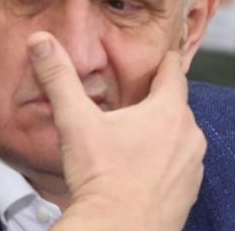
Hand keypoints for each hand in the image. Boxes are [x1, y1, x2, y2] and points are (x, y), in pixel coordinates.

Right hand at [27, 32, 205, 230]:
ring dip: (160, 134)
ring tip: (130, 140)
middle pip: (175, 105)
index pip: (174, 71)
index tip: (159, 55)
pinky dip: (163, 162)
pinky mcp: (189, 191)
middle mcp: (190, 136)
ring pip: (179, 136)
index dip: (163, 60)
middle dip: (154, 102)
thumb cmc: (101, 180)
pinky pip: (179, 165)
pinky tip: (138, 169)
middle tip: (129, 104)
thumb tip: (41, 43)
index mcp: (168, 112)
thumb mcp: (75, 121)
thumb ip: (59, 78)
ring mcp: (193, 166)